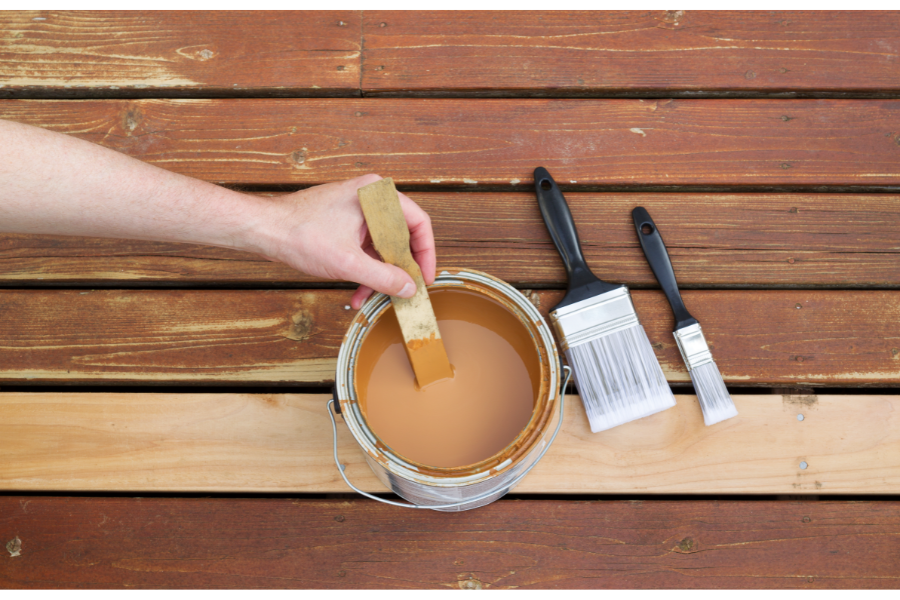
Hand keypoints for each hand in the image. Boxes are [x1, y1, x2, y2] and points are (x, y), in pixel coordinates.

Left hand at [252, 174, 435, 309]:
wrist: (262, 229)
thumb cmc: (298, 233)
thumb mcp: (347, 263)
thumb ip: (383, 277)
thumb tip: (409, 288)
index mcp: (376, 195)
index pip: (418, 223)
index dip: (426, 254)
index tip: (424, 278)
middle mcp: (370, 198)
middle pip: (401, 237)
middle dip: (399, 269)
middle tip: (403, 292)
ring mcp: (357, 210)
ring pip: (382, 246)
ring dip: (379, 274)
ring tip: (372, 298)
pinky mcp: (345, 222)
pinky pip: (365, 247)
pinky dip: (364, 269)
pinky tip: (357, 291)